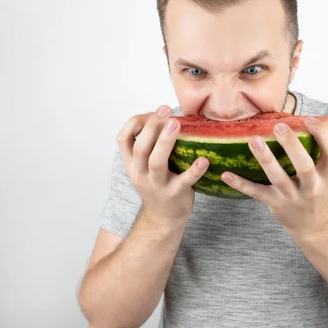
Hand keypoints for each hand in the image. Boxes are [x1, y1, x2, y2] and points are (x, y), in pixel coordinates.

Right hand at [116, 105, 208, 225]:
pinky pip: (185, 180)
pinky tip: (203, 160)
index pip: (123, 139)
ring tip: (176, 123)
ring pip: (156, 162)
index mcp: (132, 164)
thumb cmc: (159, 183)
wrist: (164, 217)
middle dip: (151, 126)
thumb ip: (151, 143)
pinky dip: (194, 170)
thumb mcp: (146, 165)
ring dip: (165, 141)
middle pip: (140, 148)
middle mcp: (141, 174)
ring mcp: (157, 185)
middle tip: (165, 109)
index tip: (152, 112)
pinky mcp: (175, 193)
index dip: (136, 123)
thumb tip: (165, 114)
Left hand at [221, 116, 327, 235]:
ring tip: (254, 141)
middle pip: (304, 166)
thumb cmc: (320, 190)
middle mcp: (312, 187)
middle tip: (279, 126)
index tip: (309, 119)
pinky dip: (240, 184)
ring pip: (278, 178)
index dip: (322, 135)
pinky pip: (256, 192)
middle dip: (292, 145)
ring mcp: (292, 196)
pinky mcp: (275, 203)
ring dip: (265, 159)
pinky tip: (226, 174)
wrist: (312, 225)